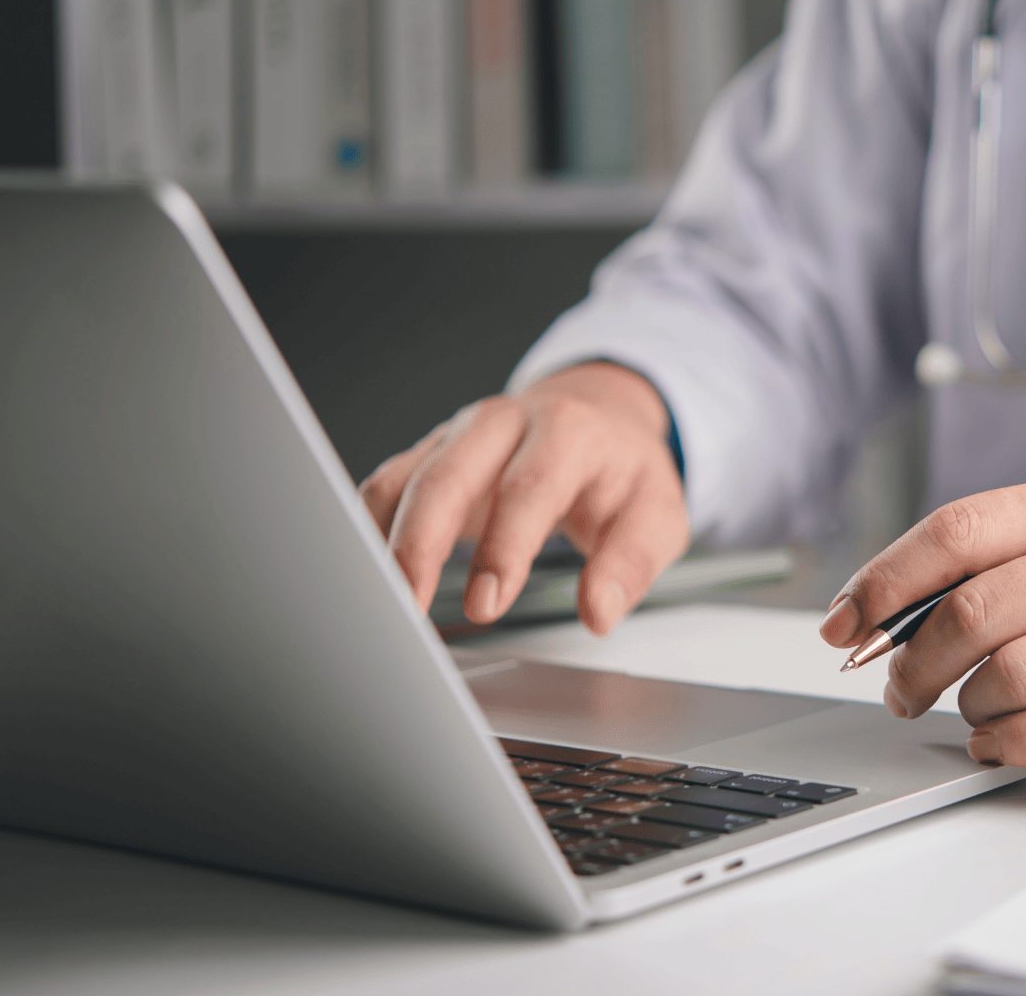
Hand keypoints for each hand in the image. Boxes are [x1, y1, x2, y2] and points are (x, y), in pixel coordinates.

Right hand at [360, 362, 687, 632]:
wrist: (596, 413)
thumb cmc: (623, 469)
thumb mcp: (657, 511)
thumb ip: (632, 562)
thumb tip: (599, 611)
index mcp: (567, 432)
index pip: (529, 487)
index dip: (504, 547)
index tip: (487, 604)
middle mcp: (504, 424)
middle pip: (447, 475)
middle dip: (421, 544)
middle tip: (410, 609)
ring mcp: (459, 436)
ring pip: (404, 480)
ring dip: (382, 543)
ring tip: (378, 605)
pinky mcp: (430, 455)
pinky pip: (386, 487)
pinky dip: (368, 532)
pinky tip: (368, 578)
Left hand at [817, 473, 1025, 765]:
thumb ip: (1018, 553)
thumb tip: (895, 606)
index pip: (960, 527)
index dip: (884, 578)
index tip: (844, 619)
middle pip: (974, 607)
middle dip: (910, 659)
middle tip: (896, 685)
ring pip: (1012, 670)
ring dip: (964, 706)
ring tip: (966, 712)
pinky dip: (1011, 742)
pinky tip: (1001, 741)